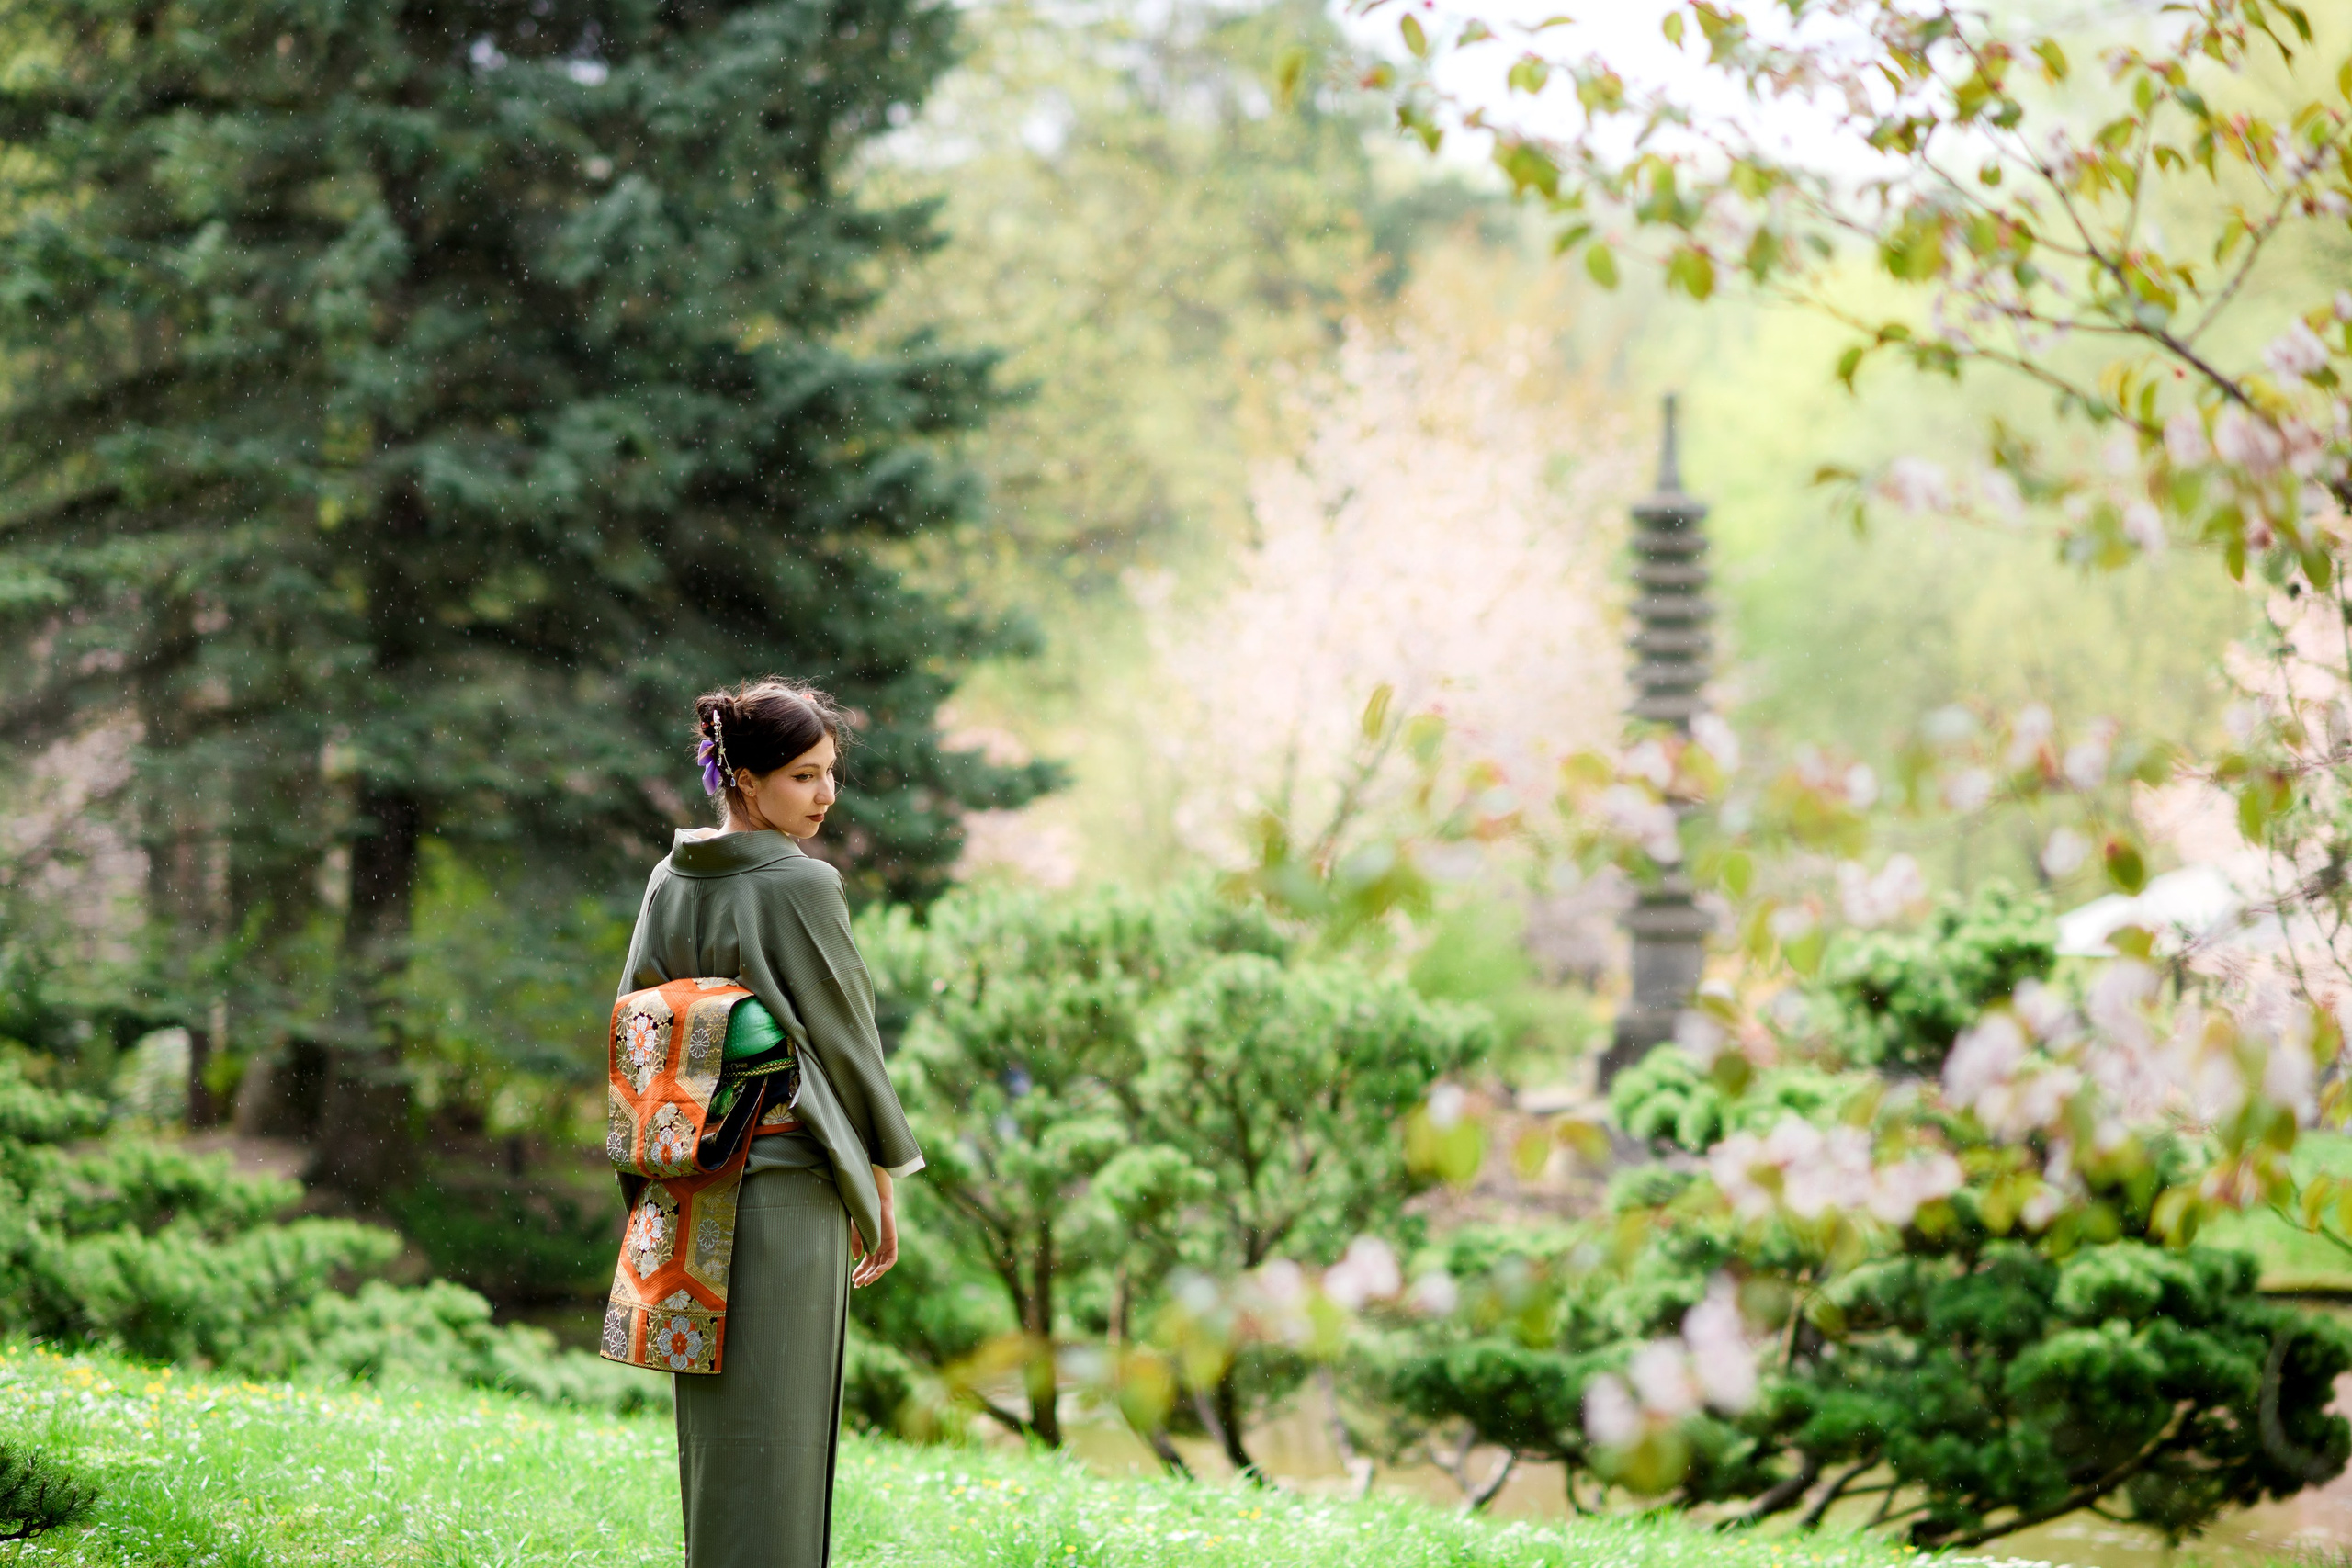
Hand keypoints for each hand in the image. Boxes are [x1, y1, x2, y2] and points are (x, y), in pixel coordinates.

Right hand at [851, 1165, 897, 1287]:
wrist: (873, 1201)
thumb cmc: (863, 1213)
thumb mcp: (856, 1231)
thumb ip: (856, 1244)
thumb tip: (855, 1258)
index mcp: (870, 1244)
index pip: (867, 1263)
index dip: (860, 1272)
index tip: (853, 1280)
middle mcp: (879, 1246)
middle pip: (874, 1266)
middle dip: (866, 1276)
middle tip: (857, 1284)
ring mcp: (887, 1245)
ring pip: (882, 1265)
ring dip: (874, 1274)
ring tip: (865, 1281)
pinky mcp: (893, 1242)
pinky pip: (891, 1259)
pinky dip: (884, 1267)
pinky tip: (875, 1272)